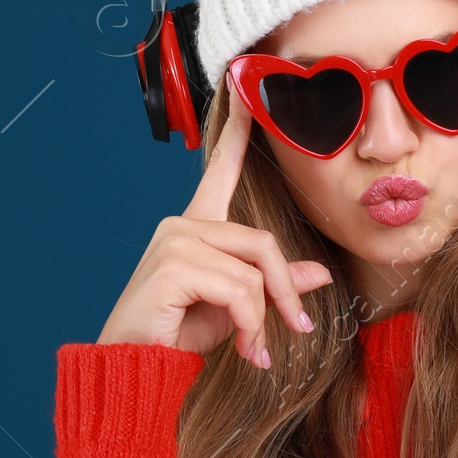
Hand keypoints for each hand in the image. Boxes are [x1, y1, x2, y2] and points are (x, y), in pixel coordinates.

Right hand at [96, 80, 334, 364]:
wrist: (136, 368)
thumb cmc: (177, 337)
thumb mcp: (237, 309)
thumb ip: (273, 285)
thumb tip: (321, 273)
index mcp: (195, 227)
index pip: (221, 170)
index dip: (237, 131)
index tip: (245, 88)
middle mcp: (182, 225)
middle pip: (262, 242)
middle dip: (285, 290)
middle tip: (298, 329)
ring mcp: (175, 240)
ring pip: (253, 269)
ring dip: (264, 317)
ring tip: (257, 350)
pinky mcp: (174, 264)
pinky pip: (239, 289)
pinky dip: (250, 324)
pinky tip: (244, 349)